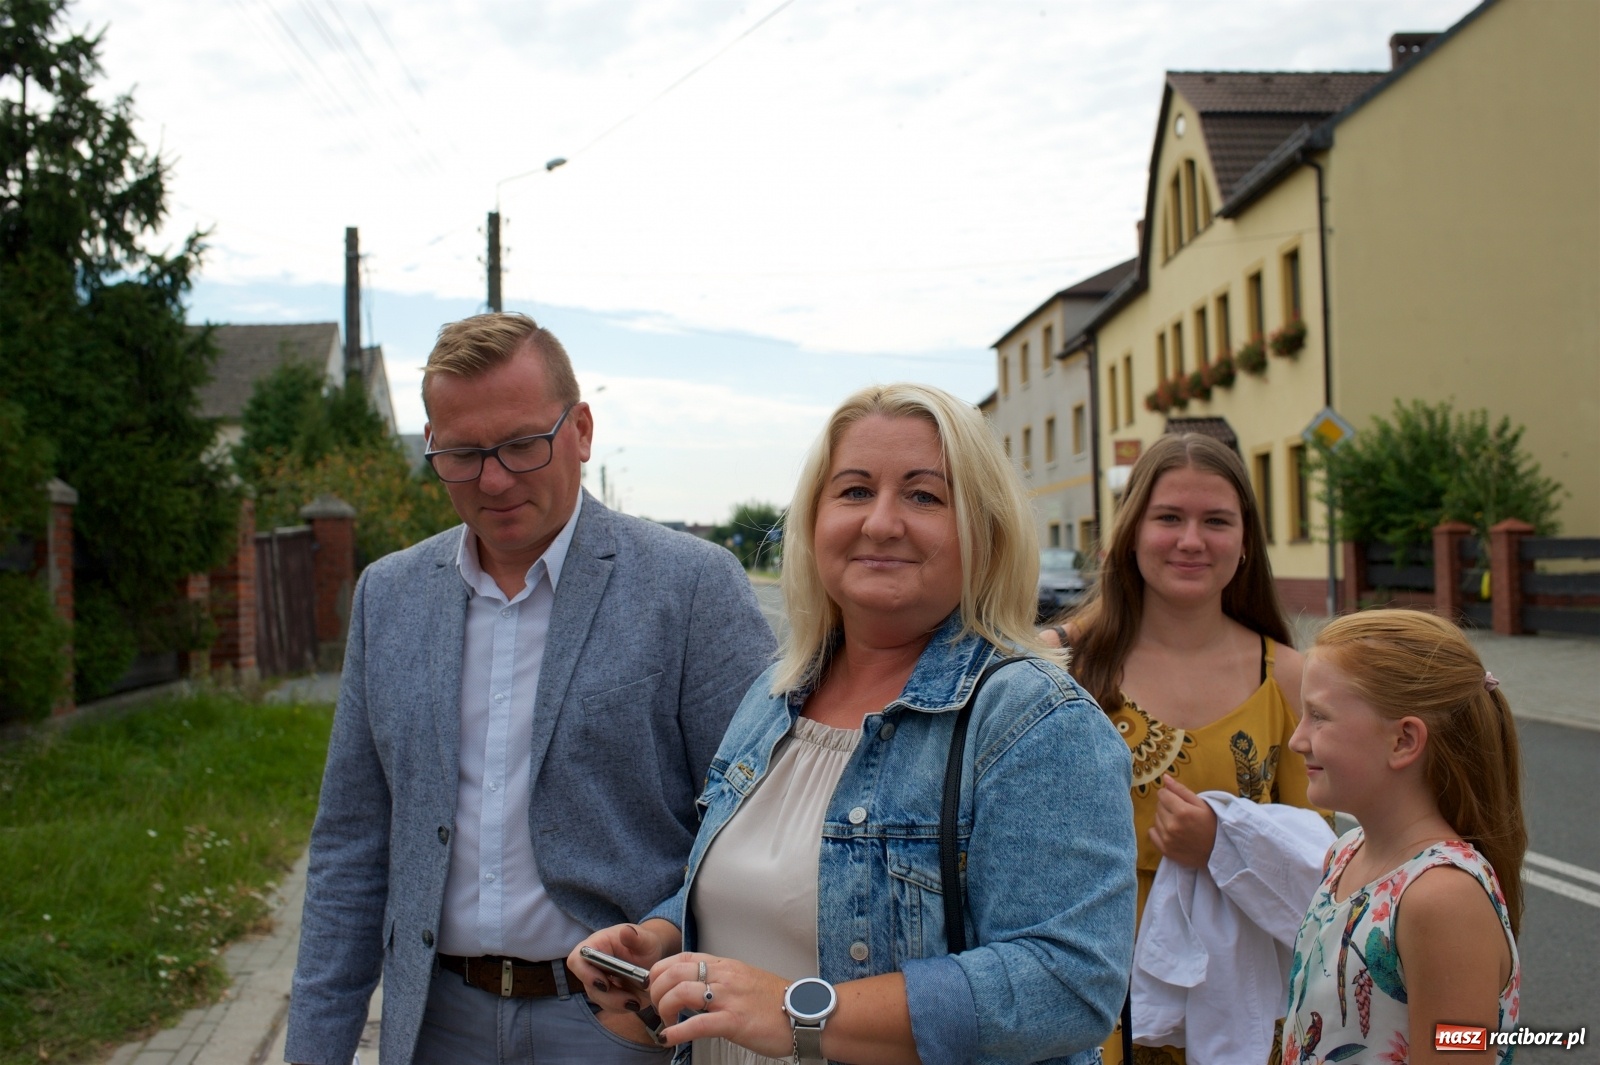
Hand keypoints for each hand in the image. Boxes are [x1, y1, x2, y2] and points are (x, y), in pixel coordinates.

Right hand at [568, 920, 675, 1013]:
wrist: (651, 956)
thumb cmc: (644, 943)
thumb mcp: (645, 939)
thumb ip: (636, 936)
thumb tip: (626, 931)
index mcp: (596, 946)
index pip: (577, 960)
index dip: (585, 974)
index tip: (605, 984)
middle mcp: (593, 965)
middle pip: (589, 986)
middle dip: (609, 997)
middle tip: (631, 1000)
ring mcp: (598, 981)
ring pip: (599, 999)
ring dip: (617, 1004)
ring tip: (637, 1002)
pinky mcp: (608, 995)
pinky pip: (609, 1006)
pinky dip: (622, 1007)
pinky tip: (637, 1002)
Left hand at [647, 952, 793, 1055]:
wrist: (805, 1013)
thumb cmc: (776, 1002)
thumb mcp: (744, 979)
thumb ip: (720, 979)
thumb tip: (695, 987)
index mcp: (726, 966)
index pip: (682, 958)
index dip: (660, 971)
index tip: (655, 986)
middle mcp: (725, 977)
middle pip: (675, 973)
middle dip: (656, 991)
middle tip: (656, 1007)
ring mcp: (729, 998)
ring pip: (681, 993)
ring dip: (663, 1009)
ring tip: (664, 1023)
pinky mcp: (735, 1021)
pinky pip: (697, 1024)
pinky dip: (677, 1031)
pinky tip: (669, 1038)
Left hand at [1149, 774, 1217, 867]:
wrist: (1218, 852)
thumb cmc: (1212, 825)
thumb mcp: (1202, 804)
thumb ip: (1181, 790)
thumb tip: (1165, 778)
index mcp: (1182, 811)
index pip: (1162, 794)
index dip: (1170, 795)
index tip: (1178, 800)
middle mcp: (1171, 825)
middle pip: (1158, 806)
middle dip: (1167, 806)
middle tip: (1181, 813)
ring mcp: (1167, 839)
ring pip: (1155, 819)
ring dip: (1164, 818)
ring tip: (1178, 823)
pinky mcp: (1164, 850)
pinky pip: (1152, 833)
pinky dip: (1158, 831)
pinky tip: (1171, 832)